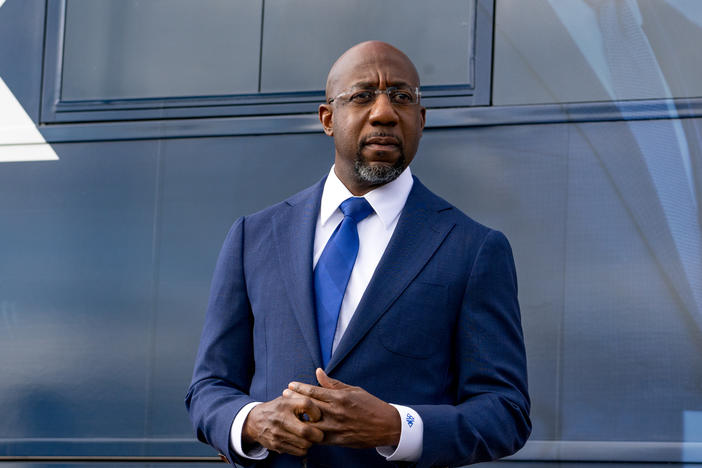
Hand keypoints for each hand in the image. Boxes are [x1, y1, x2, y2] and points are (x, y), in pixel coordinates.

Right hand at [242, 393, 323, 456]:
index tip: (318, 416)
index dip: (317, 412)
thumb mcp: (287, 399)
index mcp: (286, 404)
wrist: (254, 421)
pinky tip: (301, 442)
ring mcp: (278, 433)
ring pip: (304, 444)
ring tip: (309, 437)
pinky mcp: (277, 445)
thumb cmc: (277, 409)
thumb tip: (322, 405)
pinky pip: (298, 451)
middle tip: (320, 433)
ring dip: (311, 442)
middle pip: (306, 431)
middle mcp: (281, 418)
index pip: (307, 404)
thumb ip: (302, 400)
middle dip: (318, 434)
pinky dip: (304, 448)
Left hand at [284, 368, 400, 447]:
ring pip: (311, 424)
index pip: (314, 391)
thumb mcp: (353, 390)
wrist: (386, 426)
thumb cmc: (370, 405)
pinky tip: (301, 430)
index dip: (299, 388)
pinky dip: (309, 434)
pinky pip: (319, 438)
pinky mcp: (339, 440)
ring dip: (299, 418)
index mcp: (340, 397)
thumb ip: (333, 383)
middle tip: (283, 396)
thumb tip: (318, 372)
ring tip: (288, 413)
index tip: (290, 385)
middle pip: (308, 406)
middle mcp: (337, 412)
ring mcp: (337, 427)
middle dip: (294, 400)